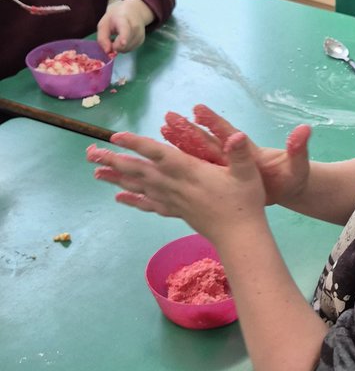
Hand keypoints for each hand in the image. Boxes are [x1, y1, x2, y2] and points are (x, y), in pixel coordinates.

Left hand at [87, 127, 266, 241]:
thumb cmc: (245, 202)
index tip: (115, 137)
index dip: (136, 144)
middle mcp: (175, 185)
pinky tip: (119, 198)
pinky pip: (149, 204)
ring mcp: (173, 200)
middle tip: (91, 154)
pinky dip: (133, 200)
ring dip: (117, 179)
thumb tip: (235, 134)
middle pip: (139, 171)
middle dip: (114, 161)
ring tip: (96, 173)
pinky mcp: (175, 212)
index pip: (158, 153)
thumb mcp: (247, 174)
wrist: (239, 237)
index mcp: (190, 171)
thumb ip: (240, 152)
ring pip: (139, 187)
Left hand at [97, 0, 153, 54]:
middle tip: (110, 40)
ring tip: (117, 38)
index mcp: (123, 19)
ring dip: (119, 48)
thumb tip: (107, 52)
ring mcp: (140, 34)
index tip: (122, 43)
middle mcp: (135, 27)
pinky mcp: (142, 40)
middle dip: (114, 46)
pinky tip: (123, 39)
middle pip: (124, 44)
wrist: (133, 11)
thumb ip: (102, 38)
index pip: (125, 29)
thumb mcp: (104, 24)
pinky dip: (124, 48)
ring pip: (126, 49)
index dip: (124, 37)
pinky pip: (130, 49)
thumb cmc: (116, 17)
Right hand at [161, 105, 311, 208]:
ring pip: (199, 155)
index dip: (215, 123)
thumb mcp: (298, 165)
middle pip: (208, 142)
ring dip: (182, 144)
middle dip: (189, 130)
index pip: (229, 135)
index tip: (199, 109)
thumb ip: (298, 148)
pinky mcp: (222, 180)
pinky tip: (169, 163)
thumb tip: (305, 129)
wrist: (289, 190)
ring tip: (162, 130)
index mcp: (248, 153)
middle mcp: (233, 157)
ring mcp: (226, 168)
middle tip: (168, 117)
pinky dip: (185, 167)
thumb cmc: (292, 177)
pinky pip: (200, 173)